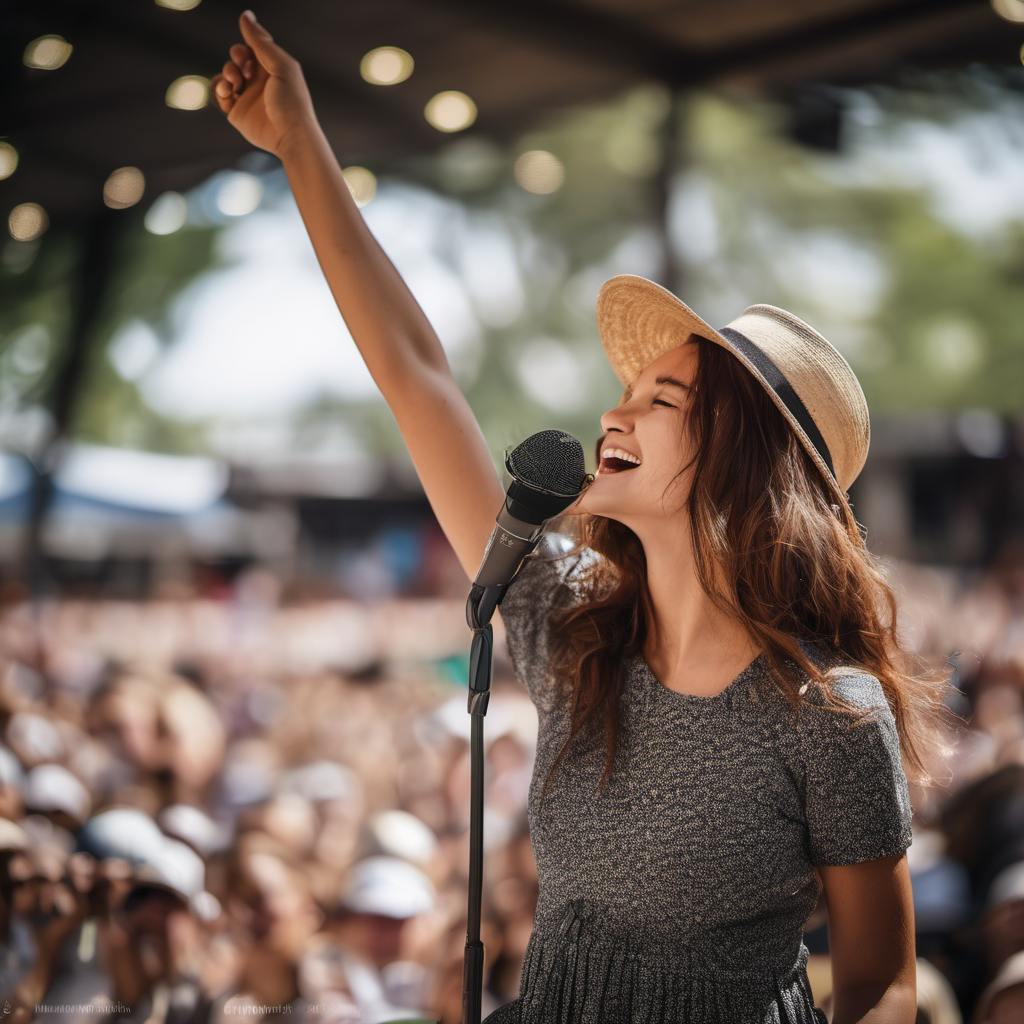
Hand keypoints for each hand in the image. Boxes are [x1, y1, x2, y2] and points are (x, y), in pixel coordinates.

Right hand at [211, 11, 316, 156]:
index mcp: (272, 68)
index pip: (253, 47)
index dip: (247, 46)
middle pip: (237, 58)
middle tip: (244, 68)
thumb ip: (261, 42)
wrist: (290, 136)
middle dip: (236, 57)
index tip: (248, 53)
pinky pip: (219, 93)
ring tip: (236, 83)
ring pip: (226, 74)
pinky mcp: (236, 111)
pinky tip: (227, 91)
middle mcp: (259, 81)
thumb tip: (245, 15)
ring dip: (227, 72)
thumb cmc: (292, 102)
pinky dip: (219, 87)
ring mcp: (247, 96)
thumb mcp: (281, 66)